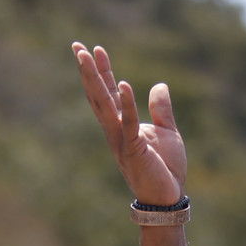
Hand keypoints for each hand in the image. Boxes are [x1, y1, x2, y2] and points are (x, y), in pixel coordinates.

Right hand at [71, 42, 185, 205]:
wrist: (168, 198)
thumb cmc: (166, 169)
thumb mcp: (167, 133)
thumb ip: (161, 110)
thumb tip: (159, 86)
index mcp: (122, 126)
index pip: (109, 94)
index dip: (101, 71)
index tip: (94, 49)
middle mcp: (115, 132)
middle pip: (99, 96)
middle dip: (88, 72)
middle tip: (77, 47)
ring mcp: (121, 141)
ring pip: (104, 106)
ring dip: (95, 81)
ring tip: (86, 57)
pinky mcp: (133, 151)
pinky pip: (129, 124)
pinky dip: (127, 105)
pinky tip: (125, 84)